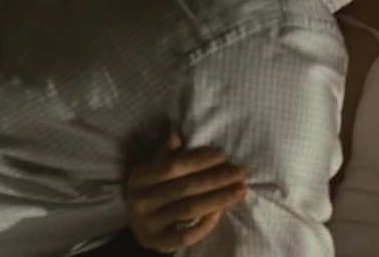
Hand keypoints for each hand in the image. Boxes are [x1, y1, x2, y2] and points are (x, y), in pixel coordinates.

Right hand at [125, 129, 248, 251]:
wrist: (137, 224)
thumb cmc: (152, 190)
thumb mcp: (153, 170)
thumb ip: (165, 154)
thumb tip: (176, 135)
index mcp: (139, 179)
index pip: (172, 167)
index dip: (198, 160)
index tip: (223, 155)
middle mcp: (140, 202)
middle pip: (184, 188)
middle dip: (216, 179)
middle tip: (241, 172)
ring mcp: (147, 225)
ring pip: (189, 210)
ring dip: (219, 199)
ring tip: (241, 190)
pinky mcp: (158, 243)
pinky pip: (186, 236)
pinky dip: (205, 225)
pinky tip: (222, 212)